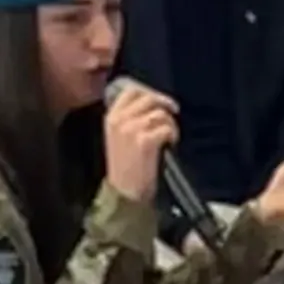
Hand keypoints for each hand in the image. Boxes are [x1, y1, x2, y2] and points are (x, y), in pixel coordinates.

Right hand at [103, 83, 178, 204]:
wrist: (124, 192)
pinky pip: (166, 127)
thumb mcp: (118, 137)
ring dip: (170, 123)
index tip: (160, 102)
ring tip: (169, 136)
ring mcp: (131, 129)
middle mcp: (119, 120)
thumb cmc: (125, 167)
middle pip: (148, 98)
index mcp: (111, 117)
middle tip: (173, 114)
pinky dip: (173, 134)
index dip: (149, 93)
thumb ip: (129, 118)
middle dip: (165, 105)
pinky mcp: (145, 141)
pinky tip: (170, 144)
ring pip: (160, 113)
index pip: (131, 91)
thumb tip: (153, 103)